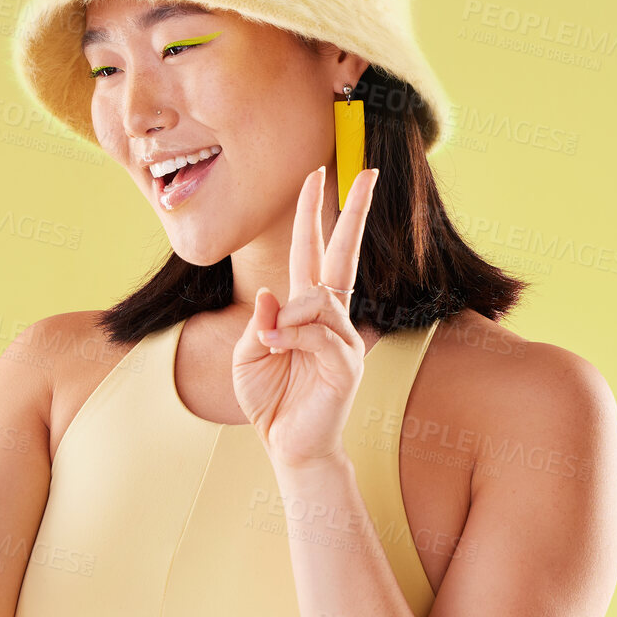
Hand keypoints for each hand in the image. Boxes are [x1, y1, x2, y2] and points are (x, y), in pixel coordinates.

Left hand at [233, 164, 378, 469]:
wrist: (287, 445)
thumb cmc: (270, 399)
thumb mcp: (249, 353)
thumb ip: (260, 321)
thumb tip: (273, 295)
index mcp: (306, 311)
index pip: (313, 252)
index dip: (313, 214)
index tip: (318, 175)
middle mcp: (331, 318)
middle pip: (344, 255)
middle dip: (354, 212)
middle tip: (367, 170)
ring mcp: (343, 339)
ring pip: (318, 299)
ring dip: (288, 318)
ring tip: (271, 345)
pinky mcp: (347, 363)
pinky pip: (318, 332)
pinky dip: (291, 337)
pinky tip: (277, 350)